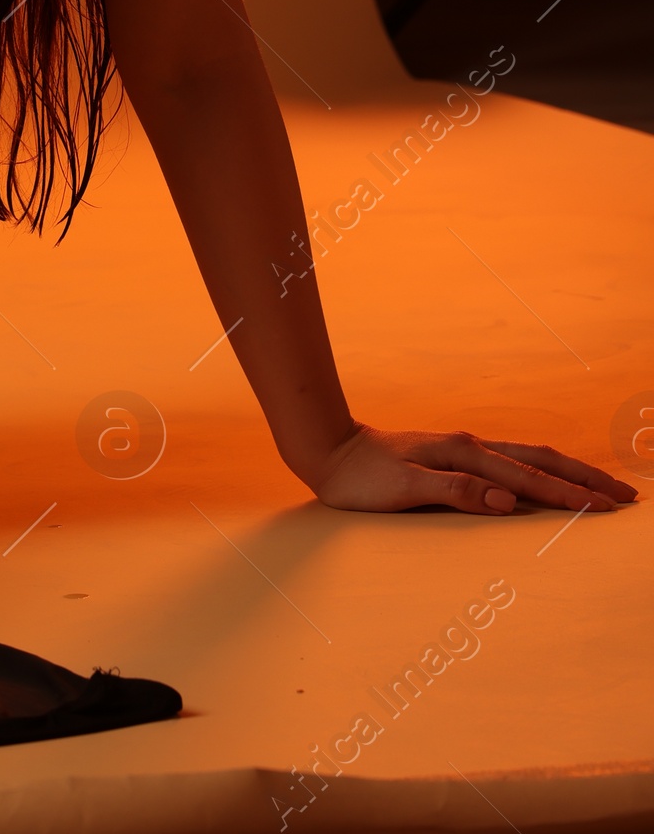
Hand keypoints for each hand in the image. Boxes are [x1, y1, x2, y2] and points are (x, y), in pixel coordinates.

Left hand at [308, 421, 638, 515]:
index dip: (570, 494)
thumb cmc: (363, 478)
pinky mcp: (457, 459)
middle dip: (584, 478)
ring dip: (567, 473)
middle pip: (541, 460)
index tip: (606, 507)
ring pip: (530, 459)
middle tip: (626, 495)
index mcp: (465, 454)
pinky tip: (547, 483)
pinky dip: (540, 472)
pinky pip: (512, 464)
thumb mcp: (404, 488)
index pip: (530, 477)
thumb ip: (455, 491)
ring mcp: (466, 451)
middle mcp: (471, 447)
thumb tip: (508, 500)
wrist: (330, 451)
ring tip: (600, 487)